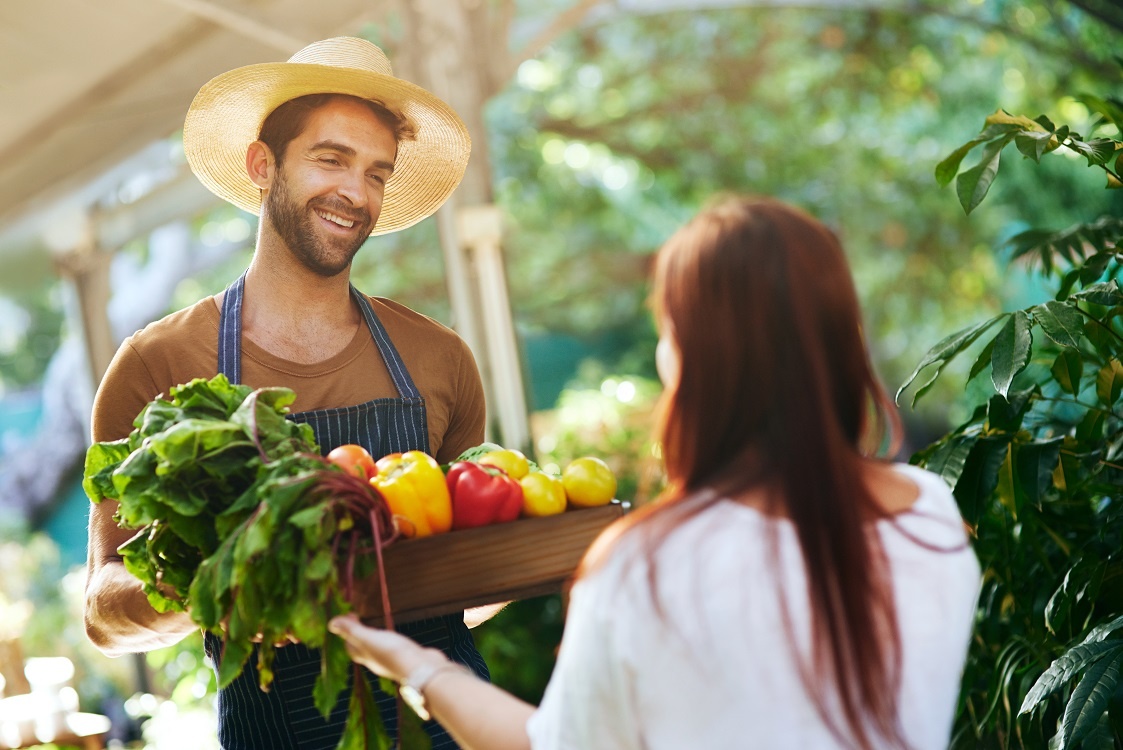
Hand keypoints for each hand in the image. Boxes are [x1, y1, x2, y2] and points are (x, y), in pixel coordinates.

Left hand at [328, 614, 443, 682]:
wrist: (422, 669)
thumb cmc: (394, 653)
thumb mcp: (369, 638)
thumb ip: (352, 631)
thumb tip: (331, 623)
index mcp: (366, 656)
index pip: (350, 646)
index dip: (346, 631)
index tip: (349, 614)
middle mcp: (377, 661)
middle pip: (362, 649)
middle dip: (358, 634)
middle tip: (358, 617)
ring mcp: (393, 661)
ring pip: (378, 650)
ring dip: (374, 639)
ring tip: (375, 628)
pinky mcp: (407, 659)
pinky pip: (394, 649)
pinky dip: (390, 642)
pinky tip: (396, 640)